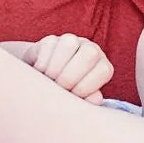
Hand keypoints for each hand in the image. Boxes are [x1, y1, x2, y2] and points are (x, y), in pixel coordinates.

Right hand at [0, 33, 114, 100]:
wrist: (43, 86)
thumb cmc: (67, 98)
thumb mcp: (79, 102)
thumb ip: (89, 101)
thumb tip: (96, 99)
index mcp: (102, 67)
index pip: (103, 71)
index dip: (86, 87)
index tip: (71, 97)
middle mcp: (91, 50)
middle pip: (89, 54)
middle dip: (71, 76)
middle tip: (58, 88)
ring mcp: (72, 42)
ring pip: (69, 44)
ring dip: (56, 67)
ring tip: (48, 80)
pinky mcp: (51, 40)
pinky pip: (49, 45)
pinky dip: (42, 63)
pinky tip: (40, 73)